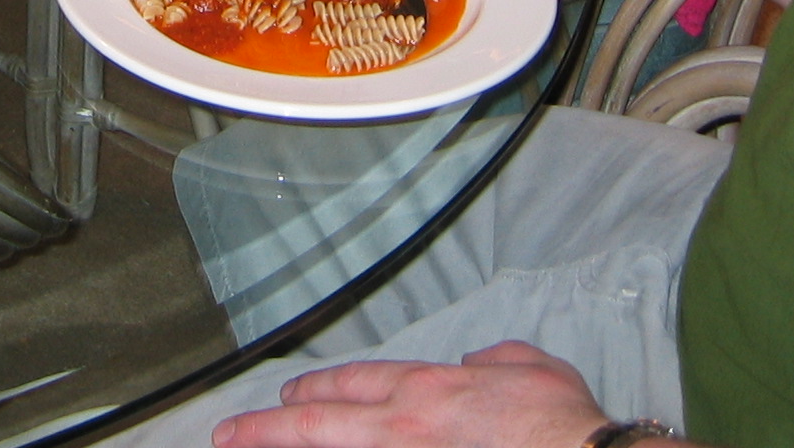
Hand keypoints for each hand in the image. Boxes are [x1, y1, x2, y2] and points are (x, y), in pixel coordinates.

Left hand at [209, 343, 611, 447]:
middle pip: (322, 424)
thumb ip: (494, 359)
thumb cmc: (563, 423)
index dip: (318, 389)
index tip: (290, 396)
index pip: (356, 384)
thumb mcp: (529, 365)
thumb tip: (476, 363)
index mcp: (429, 390)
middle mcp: (406, 428)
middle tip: (230, 434)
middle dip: (270, 428)